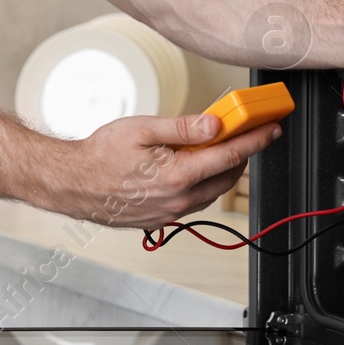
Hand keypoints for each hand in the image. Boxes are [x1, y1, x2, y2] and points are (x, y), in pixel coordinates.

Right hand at [52, 113, 281, 228]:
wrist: (72, 183)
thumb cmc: (101, 154)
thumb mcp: (143, 128)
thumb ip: (183, 128)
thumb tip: (215, 125)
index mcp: (176, 176)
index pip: (229, 157)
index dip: (254, 141)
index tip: (271, 129)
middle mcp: (177, 200)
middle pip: (225, 176)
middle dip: (241, 154)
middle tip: (247, 132)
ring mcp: (170, 213)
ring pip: (211, 191)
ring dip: (221, 170)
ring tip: (219, 146)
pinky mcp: (161, 219)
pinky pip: (193, 201)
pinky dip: (202, 182)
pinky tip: (193, 166)